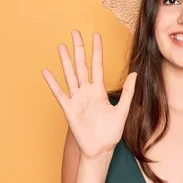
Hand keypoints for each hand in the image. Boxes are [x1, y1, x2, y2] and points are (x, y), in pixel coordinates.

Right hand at [42, 30, 136, 159]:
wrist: (101, 149)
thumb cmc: (111, 132)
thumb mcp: (123, 110)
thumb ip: (128, 92)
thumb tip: (135, 73)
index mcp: (99, 91)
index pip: (97, 66)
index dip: (96, 51)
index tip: (95, 36)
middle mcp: (87, 92)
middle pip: (81, 66)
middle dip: (79, 49)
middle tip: (75, 32)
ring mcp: (77, 99)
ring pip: (70, 76)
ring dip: (65, 61)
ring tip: (61, 46)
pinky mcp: (69, 109)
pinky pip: (60, 93)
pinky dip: (53, 83)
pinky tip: (47, 71)